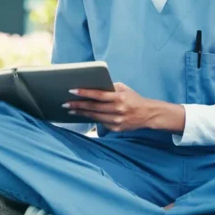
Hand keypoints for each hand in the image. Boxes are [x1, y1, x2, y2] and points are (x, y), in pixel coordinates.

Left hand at [64, 83, 182, 131]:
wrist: (148, 114)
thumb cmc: (134, 99)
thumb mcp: (124, 89)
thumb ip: (110, 87)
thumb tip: (93, 87)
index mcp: (119, 98)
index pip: (98, 95)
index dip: (84, 93)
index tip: (71, 91)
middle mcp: (117, 110)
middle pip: (93, 107)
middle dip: (77, 105)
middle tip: (65, 104)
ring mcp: (116, 120)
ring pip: (94, 117)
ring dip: (81, 113)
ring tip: (71, 110)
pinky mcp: (116, 128)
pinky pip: (101, 123)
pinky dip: (92, 119)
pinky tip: (84, 115)